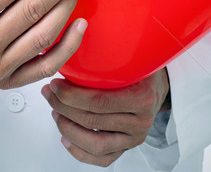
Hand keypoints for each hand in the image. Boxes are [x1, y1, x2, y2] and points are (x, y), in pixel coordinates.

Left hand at [41, 68, 170, 166]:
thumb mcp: (133, 58)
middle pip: (92, 120)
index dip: (71, 95)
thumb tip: (73, 51)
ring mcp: (134, 137)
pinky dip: (79, 151)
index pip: (99, 101)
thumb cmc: (143, 70)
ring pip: (94, 143)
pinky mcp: (128, 147)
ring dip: (67, 128)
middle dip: (63, 107)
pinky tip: (66, 138)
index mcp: (142, 97)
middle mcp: (140, 121)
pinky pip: (102, 159)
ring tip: (55, 112)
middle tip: (49, 93)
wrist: (160, 86)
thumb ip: (110, 56)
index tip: (55, 84)